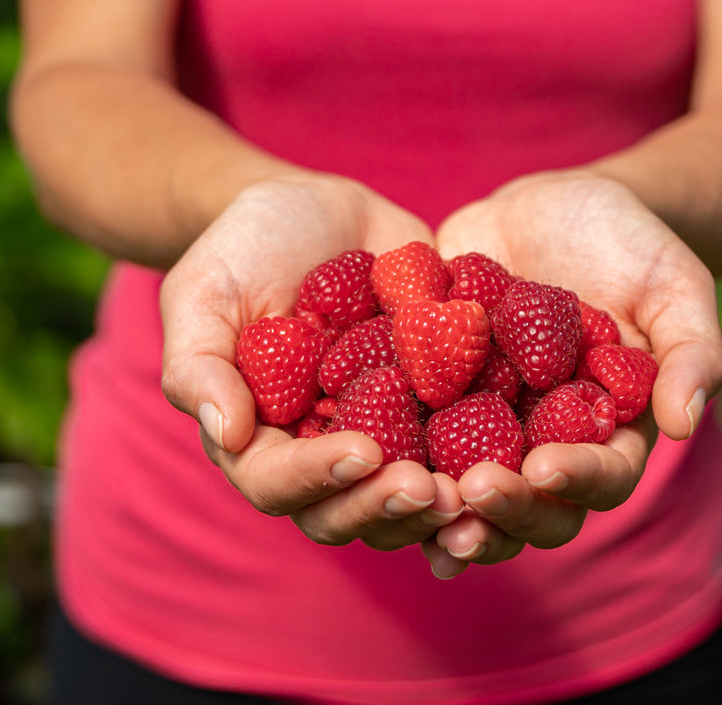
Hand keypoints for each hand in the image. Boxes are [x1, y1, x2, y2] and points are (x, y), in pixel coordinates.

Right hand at [160, 172, 463, 550]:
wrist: (316, 211)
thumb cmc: (244, 250)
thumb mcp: (203, 293)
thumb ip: (199, 364)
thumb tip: (227, 433)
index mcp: (260, 440)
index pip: (277, 485)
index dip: (317, 479)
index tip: (363, 452)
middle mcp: (321, 453)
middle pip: (346, 511)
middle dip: (387, 506)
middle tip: (432, 489)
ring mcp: (382, 437)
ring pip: (406, 500)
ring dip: (441, 506)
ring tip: (481, 486)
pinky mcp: (434, 410)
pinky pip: (463, 452)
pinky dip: (487, 465)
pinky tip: (523, 462)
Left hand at [425, 169, 721, 576]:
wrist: (550, 204)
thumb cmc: (629, 241)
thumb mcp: (675, 284)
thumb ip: (691, 350)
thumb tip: (685, 421)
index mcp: (610, 430)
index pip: (603, 475)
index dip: (576, 481)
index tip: (544, 468)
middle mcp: (549, 441)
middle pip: (533, 505)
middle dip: (503, 509)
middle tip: (471, 491)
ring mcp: (490, 426)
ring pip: (469, 491)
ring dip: (442, 508)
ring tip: (412, 502)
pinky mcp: (436, 398)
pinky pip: (412, 439)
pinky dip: (389, 460)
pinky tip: (358, 470)